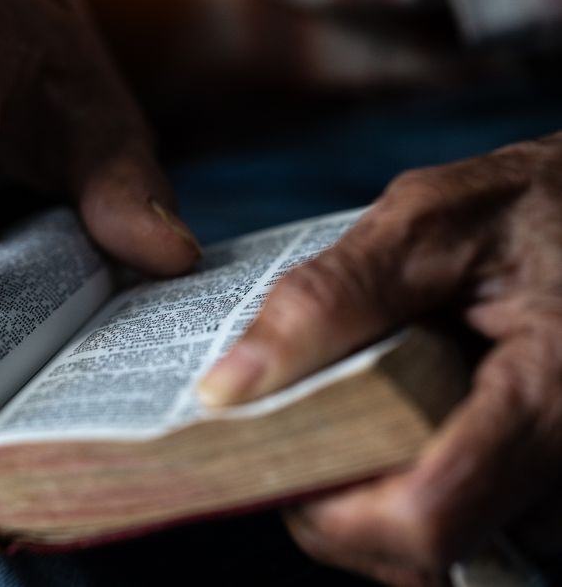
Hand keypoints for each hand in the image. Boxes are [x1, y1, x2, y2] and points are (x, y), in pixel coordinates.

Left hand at [200, 134, 561, 584]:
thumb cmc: (535, 205)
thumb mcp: (428, 224)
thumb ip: (329, 300)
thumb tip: (226, 388)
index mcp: (548, 403)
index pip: (418, 522)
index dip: (324, 503)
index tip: (272, 446)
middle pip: (414, 548)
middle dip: (334, 491)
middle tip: (305, 408)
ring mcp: (559, 492)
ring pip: (432, 543)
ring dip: (370, 482)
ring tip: (361, 396)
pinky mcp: (542, 487)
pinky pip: (458, 513)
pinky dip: (405, 472)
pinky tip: (399, 410)